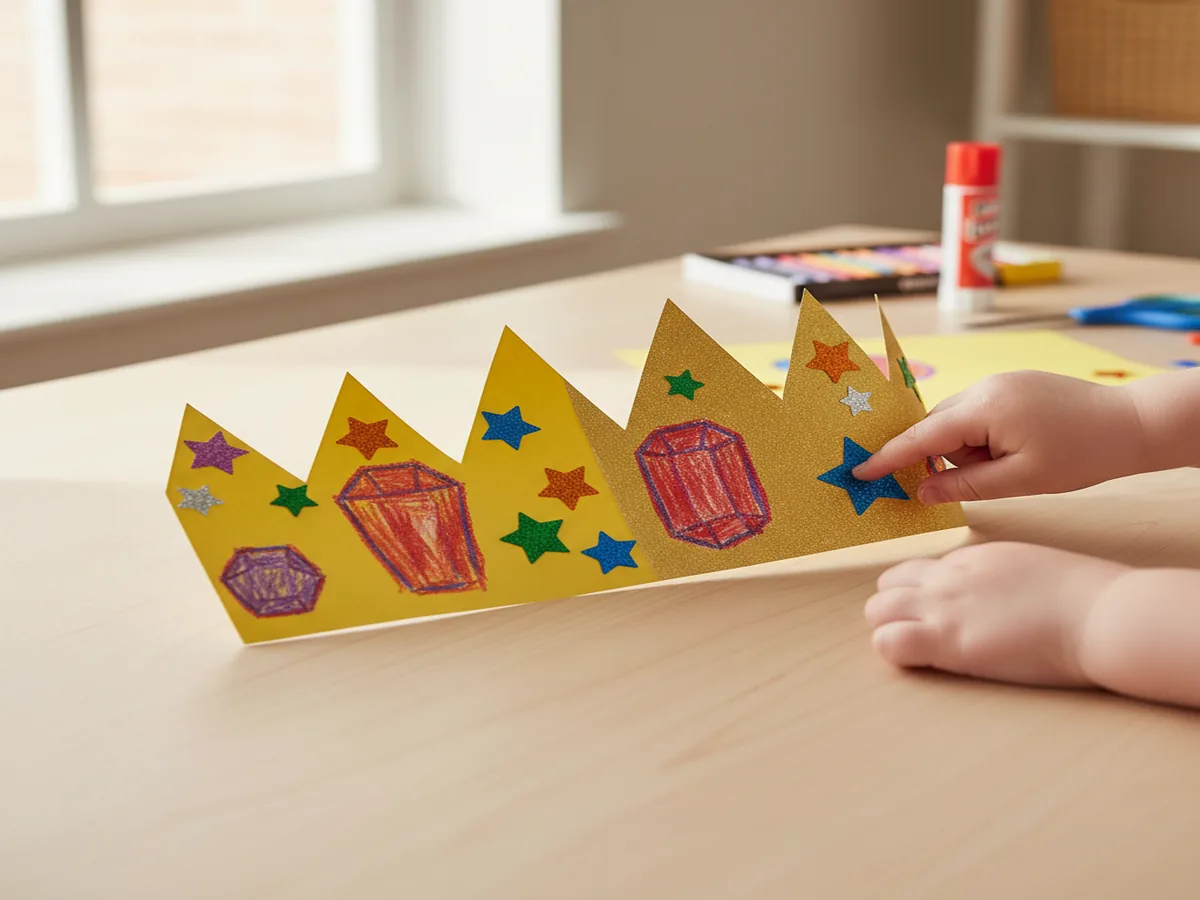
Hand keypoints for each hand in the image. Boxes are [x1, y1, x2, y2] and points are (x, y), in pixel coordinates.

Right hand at [852, 371, 1142, 503]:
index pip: (922, 435)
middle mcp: (985, 387)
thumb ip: (964, 485)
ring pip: (958, 422)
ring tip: (1018, 463)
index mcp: (984, 408)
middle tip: (983, 477)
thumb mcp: (1021, 481)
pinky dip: (984, 436)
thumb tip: (922, 491)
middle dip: (948, 456)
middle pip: (938, 426)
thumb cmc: (1082, 454)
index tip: (859, 471)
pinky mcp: (1012, 385)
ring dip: (971, 448)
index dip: (889, 456)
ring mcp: (999, 382)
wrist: (1135, 424)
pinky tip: (1018, 450)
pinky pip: (978, 413)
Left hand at [865, 542, 1127, 686]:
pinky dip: (893, 652)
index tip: (937, 617)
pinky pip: (889, 642)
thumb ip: (1001, 578)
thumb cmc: (1085, 598)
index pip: (919, 571)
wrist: (1100, 613)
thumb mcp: (1032, 568)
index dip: (920, 596)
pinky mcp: (948, 640)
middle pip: (888, 586)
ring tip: (919, 652)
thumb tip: (1000, 595)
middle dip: (894, 611)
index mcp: (972, 557)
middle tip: (920, 637)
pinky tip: (920, 663)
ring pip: (878, 611)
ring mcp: (944, 606)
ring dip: (889, 630)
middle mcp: (950, 576)